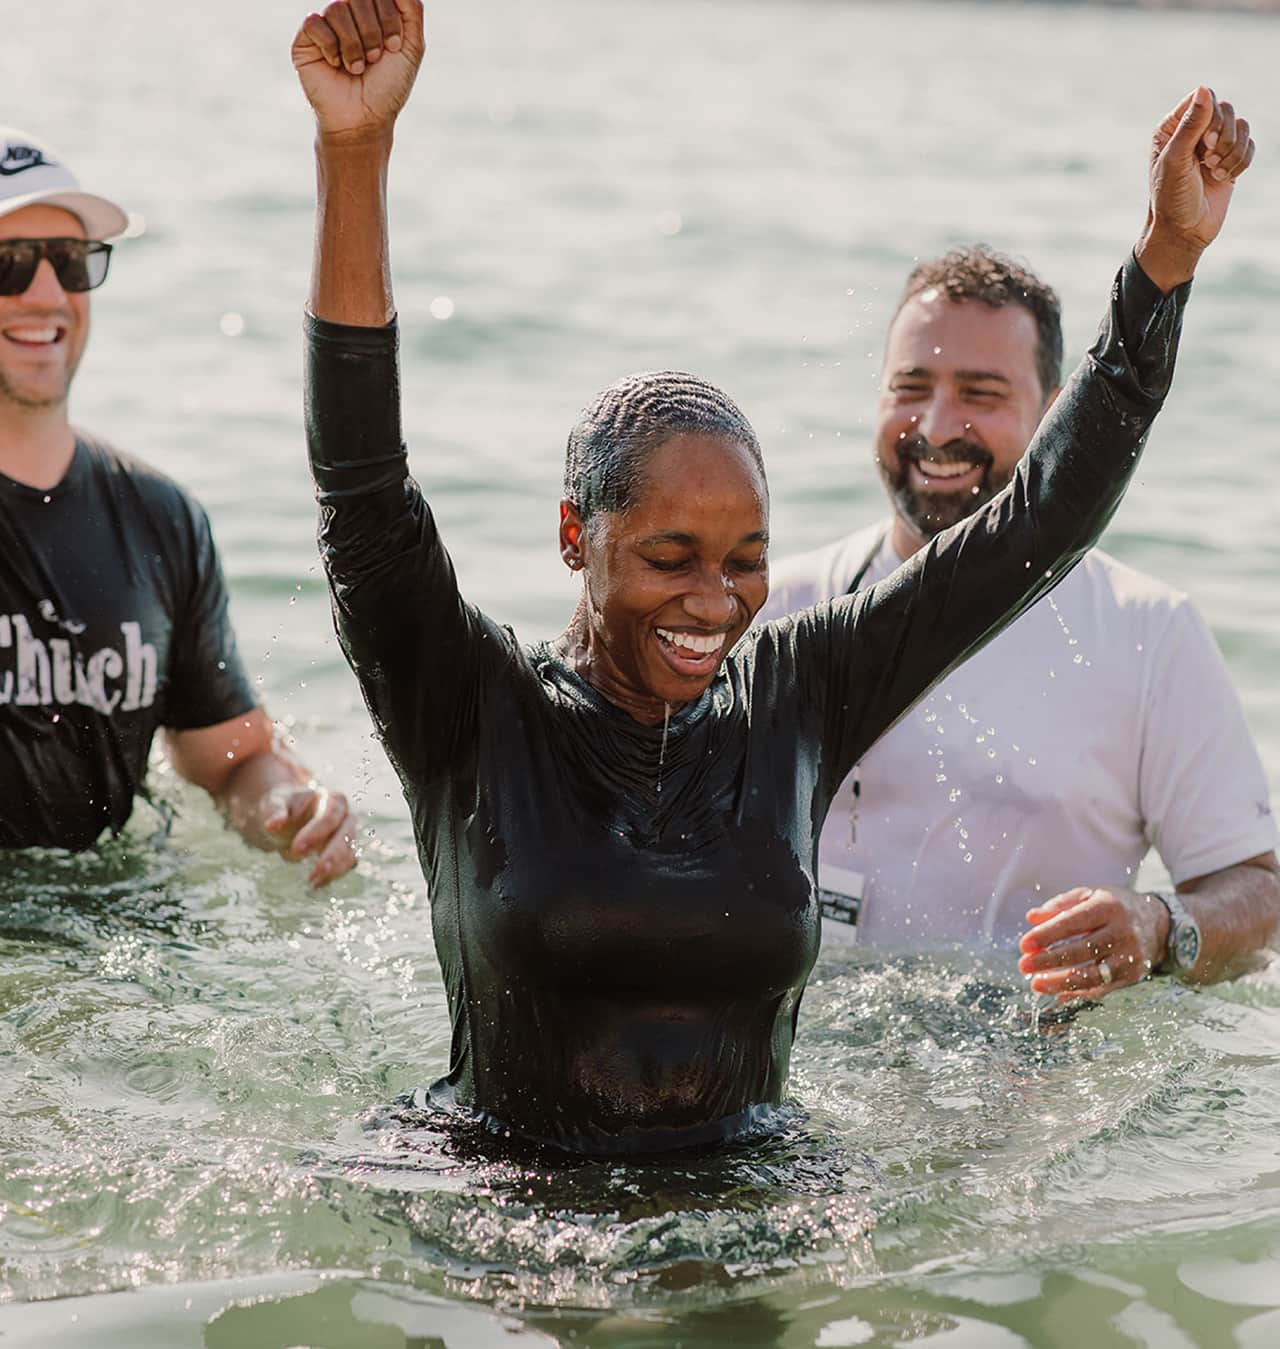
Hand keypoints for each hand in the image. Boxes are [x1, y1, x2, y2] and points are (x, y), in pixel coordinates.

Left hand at [262, 782, 358, 887]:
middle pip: (346, 836)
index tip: (297, 848)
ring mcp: (347, 836)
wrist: (288, 818)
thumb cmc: (284, 808)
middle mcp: (345, 817)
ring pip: (350, 854)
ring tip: (312, 882)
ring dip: (334, 870)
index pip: (330, 816)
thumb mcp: (275, 804)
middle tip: (316, 872)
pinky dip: (332, 877)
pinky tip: (316, 885)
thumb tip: (271, 825)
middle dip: (332, 855)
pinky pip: (344, 867)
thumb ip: (275, 812)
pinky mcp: (344, 853)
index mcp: (332, 800)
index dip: (316, 833)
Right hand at [293, 0, 425, 140]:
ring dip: (354, 44)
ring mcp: (326, 24)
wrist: (364, 119)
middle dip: (372, 32)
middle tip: (375, 59)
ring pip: (337, 8)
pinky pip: (315, 23)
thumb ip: (411, 8)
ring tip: (357, 68)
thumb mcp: (411, 47)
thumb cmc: (388, 86)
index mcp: (372, 11)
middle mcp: (349, 13)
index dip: (388, 18)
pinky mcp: (306, 39)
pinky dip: (331, 48)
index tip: (393, 47)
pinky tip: (336, 65)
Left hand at [1017, 885, 1169, 1002]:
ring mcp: (1130, 956)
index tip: (1024, 944)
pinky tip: (1057, 994)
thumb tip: (1031, 918)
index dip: (1048, 934)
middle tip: (1024, 965)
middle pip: (1082, 950)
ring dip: (1061, 982)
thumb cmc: (1114, 907)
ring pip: (1093, 975)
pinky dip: (1079, 993)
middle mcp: (1122, 932)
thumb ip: (1059, 905)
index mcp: (1108, 907)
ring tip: (1036, 985)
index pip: (1074, 922)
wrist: (1158, 923)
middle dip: (1050, 960)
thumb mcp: (1089, 895)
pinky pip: (1103, 988)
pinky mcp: (1133, 975)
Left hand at [1138, 86, 1254, 289]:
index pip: (1203, 98)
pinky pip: (1250, 145)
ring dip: (1233, 152)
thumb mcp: (1176, 161)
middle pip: (1226, 109)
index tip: (1205, 143)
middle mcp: (1193, 132)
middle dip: (1223, 137)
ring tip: (1214, 172)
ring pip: (1241, 126)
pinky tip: (1224, 178)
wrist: (1183, 232)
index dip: (1211, 117)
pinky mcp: (1229, 159)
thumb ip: (1190, 125)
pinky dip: (1242, 161)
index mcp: (1172, 128)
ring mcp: (1213, 146)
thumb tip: (1204, 89)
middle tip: (1208, 162)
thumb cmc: (1171, 199)